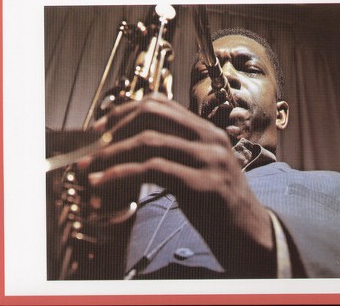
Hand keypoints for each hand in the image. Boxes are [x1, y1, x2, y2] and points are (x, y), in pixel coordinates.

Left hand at [78, 93, 274, 276]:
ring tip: (87, 171)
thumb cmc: (218, 203)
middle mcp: (210, 138)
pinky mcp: (205, 185)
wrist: (252, 235)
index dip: (125, 111)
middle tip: (90, 148)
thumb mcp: (198, 168)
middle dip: (114, 129)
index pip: (160, 104)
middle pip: (152, 114)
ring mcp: (210, 159)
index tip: (100, 129)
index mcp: (206, 131)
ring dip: (110, 155)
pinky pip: (154, 171)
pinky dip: (121, 176)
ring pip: (149, 142)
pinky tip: (103, 185)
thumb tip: (129, 148)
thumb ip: (173, 152)